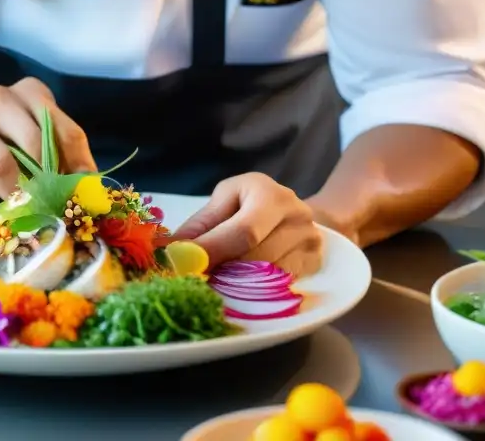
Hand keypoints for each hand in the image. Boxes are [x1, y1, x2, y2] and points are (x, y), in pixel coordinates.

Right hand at [0, 77, 96, 212]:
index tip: (85, 187)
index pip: (63, 127)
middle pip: (35, 145)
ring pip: (3, 170)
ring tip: (23, 202)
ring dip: (19, 195)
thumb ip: (59, 150)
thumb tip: (86, 186)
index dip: (79, 162)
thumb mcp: (32, 130)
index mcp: (25, 92)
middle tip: (53, 200)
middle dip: (48, 180)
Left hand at [172, 173, 322, 277]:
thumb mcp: (225, 200)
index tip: (183, 266)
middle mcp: (297, 217)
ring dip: (235, 283)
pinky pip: (280, 287)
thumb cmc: (251, 201)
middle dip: (220, 271)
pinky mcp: (315, 264)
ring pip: (267, 278)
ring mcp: (311, 243)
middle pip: (256, 259)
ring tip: (218, 277)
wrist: (295, 211)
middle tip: (195, 278)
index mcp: (270, 195)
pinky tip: (241, 283)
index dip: (212, 252)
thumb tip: (169, 251)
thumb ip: (200, 225)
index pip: (243, 232)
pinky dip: (254, 289)